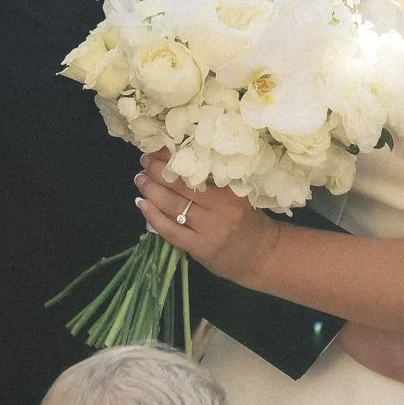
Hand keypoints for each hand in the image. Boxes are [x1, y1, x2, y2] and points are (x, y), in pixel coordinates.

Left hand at [136, 153, 275, 284]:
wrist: (263, 256)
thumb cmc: (249, 221)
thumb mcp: (240, 196)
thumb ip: (215, 183)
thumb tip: (179, 162)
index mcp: (232, 191)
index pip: (197, 169)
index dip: (174, 158)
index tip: (159, 149)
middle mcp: (221, 209)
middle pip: (181, 186)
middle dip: (157, 172)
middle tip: (144, 161)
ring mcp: (209, 230)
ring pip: (173, 207)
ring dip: (152, 191)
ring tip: (140, 179)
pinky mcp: (200, 248)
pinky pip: (171, 231)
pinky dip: (153, 216)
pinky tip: (142, 204)